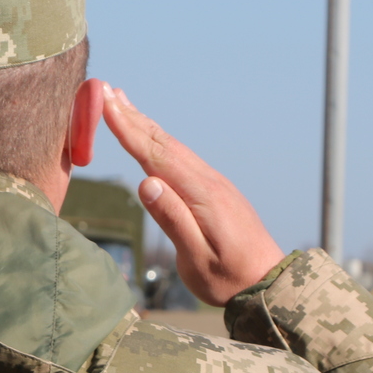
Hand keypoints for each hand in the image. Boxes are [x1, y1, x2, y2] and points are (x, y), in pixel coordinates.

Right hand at [102, 85, 285, 305]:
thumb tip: (145, 182)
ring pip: (174, 146)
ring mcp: (215, 183)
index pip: (156, 155)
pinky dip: (161, 141)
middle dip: (132, 115)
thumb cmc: (229, 279)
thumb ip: (173, 221)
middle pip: (163, 142)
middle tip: (104, 88)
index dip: (127, 129)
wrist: (269, 284)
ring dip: (146, 123)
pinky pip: (183, 157)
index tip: (104, 102)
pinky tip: (153, 137)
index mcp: (201, 195)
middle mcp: (209, 181)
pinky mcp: (216, 191)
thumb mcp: (197, 259)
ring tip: (122, 102)